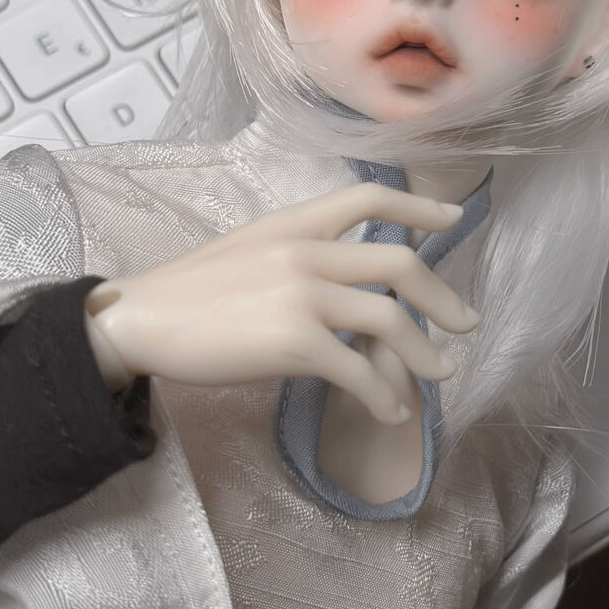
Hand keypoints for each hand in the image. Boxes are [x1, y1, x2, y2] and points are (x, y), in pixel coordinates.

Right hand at [84, 182, 479, 423]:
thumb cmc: (189, 292)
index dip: (418, 206)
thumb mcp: (250, 251)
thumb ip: (300, 257)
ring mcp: (302, 295)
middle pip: (398, 263)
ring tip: (440, 374)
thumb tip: (348, 290)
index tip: (453, 218)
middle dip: (442, 298)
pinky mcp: (294, 342)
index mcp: (294, 222)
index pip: (369, 197)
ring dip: (425, 352)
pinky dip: (385, 396)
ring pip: (389, 319)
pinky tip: (391, 411)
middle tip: (467, 323)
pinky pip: (359, 371)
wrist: (141, 319)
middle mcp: (305, 250)